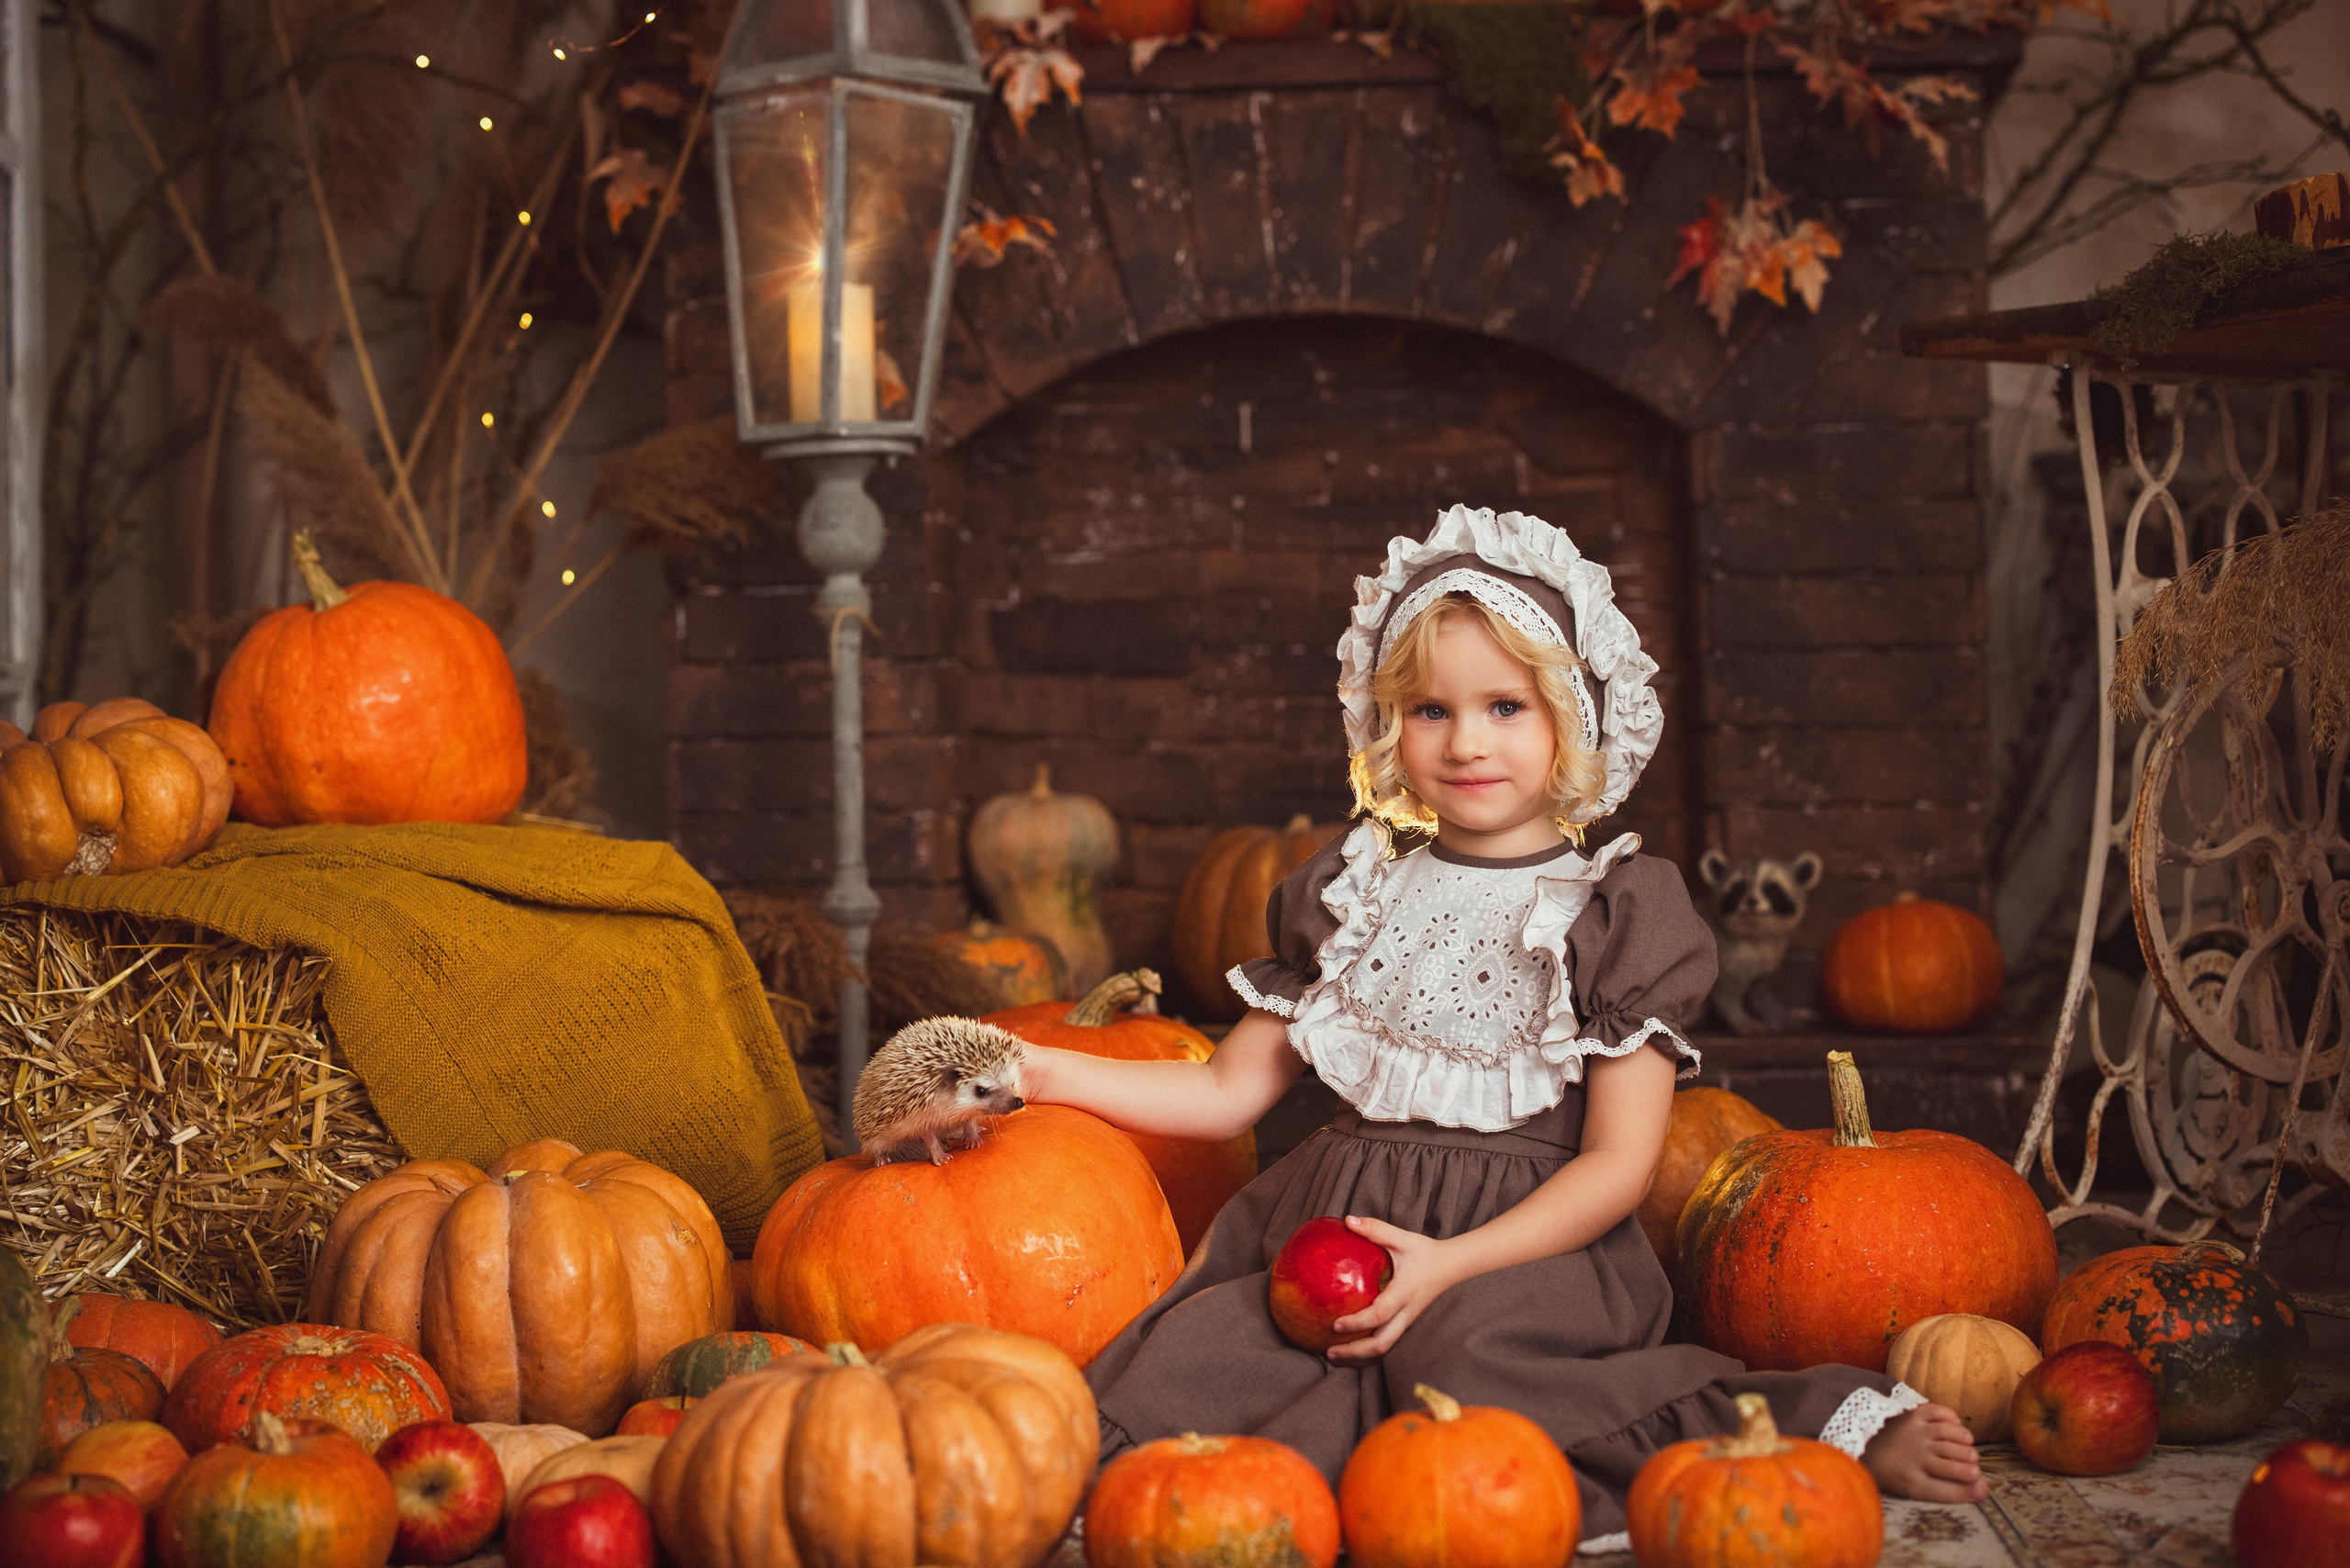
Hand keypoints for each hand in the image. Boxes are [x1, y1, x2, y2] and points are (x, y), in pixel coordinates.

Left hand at [1322, 1216, 1462, 1363]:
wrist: (1451, 1266)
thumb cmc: (1425, 1252)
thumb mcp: (1402, 1238)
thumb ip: (1376, 1230)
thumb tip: (1347, 1221)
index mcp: (1404, 1292)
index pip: (1380, 1314)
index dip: (1357, 1322)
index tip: (1335, 1324)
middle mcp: (1406, 1312)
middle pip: (1382, 1344)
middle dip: (1354, 1352)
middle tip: (1328, 1352)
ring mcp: (1407, 1321)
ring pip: (1384, 1349)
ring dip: (1359, 1356)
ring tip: (1333, 1356)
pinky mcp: (1405, 1323)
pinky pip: (1386, 1342)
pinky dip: (1366, 1350)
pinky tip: (1349, 1347)